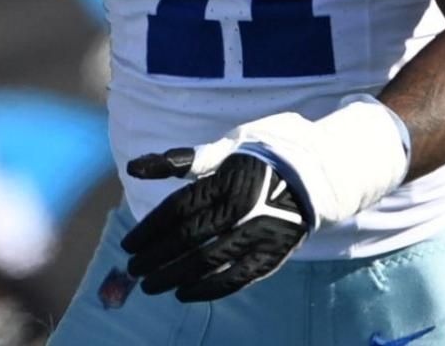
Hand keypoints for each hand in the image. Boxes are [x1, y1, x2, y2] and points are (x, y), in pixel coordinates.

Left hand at [120, 148, 309, 302]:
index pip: (177, 210)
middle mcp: (241, 208)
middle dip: (155, 258)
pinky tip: (185, 294)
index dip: (149, 230)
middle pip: (188, 238)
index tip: (127, 246)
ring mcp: (259, 233)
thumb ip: (178, 161)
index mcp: (225, 180)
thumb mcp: (223, 150)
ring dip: (175, 276)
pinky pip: (238, 278)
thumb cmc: (261, 157)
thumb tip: (133, 167)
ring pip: (208, 261)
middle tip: (132, 270)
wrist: (317, 171)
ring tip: (150, 286)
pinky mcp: (274, 253)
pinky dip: (209, 289)